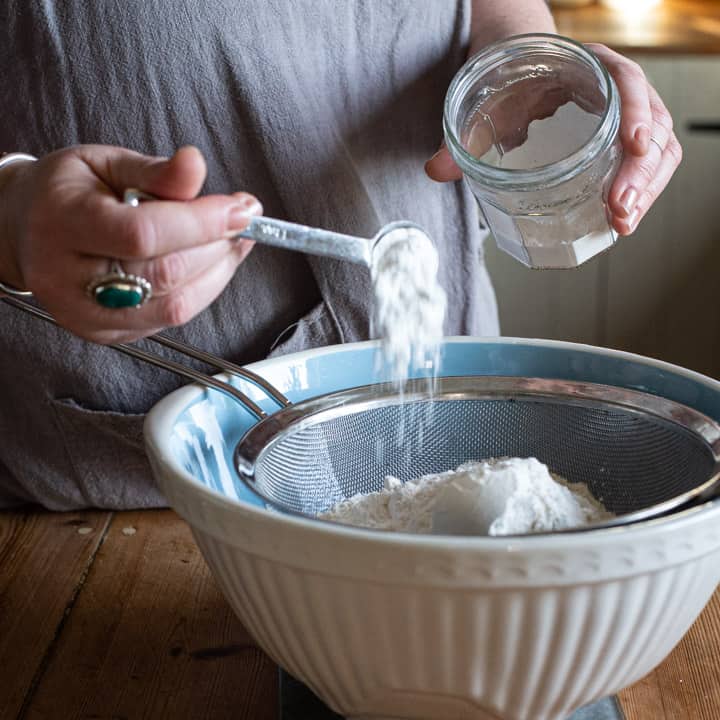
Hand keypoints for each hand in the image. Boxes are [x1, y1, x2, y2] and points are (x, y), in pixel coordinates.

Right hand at [0, 145, 260, 343]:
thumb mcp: (104, 163)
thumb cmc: (68, 192)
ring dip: (218, 272)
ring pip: (174, 305)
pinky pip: (170, 319)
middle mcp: (68, 278)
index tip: (243, 208)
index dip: (201, 222)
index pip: (142, 233)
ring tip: (234, 240)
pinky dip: (202, 290)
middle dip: (218, 246)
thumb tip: (196, 166)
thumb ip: (154, 171)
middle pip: (164, 274)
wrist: (25, 231)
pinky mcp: (107, 333)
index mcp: (62, 223)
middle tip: (244, 219)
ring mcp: (87, 314)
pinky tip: (211, 263)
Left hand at [425, 43, 681, 236]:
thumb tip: (436, 170)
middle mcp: (615, 87)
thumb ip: (461, 137)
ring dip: (645, 189)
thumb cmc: (508, 78)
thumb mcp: (485, 101)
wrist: (517, 62)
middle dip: (641, 172)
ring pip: (656, 149)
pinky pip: (644, 164)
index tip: (633, 143)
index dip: (636, 110)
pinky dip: (639, 191)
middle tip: (620, 210)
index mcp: (588, 65)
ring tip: (622, 223)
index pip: (626, 80)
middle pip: (651, 125)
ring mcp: (624, 114)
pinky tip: (621, 218)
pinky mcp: (620, 140)